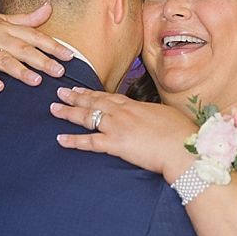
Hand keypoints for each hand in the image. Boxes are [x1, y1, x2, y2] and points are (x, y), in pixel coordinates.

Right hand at [0, 4, 75, 91]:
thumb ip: (25, 19)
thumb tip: (48, 8)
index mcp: (6, 27)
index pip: (33, 36)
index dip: (52, 45)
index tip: (70, 56)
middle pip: (22, 49)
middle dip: (42, 60)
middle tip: (59, 72)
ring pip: (3, 60)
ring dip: (20, 70)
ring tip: (36, 81)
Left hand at [52, 87, 197, 181]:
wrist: (183, 146)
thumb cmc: (180, 132)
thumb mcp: (165, 115)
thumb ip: (151, 114)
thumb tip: (148, 116)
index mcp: (134, 105)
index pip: (108, 96)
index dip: (92, 93)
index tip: (81, 89)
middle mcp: (122, 112)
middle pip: (93, 101)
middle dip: (75, 96)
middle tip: (60, 91)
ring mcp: (116, 127)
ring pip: (87, 117)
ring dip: (68, 112)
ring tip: (53, 108)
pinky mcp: (115, 144)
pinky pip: (89, 142)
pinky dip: (73, 141)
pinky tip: (60, 139)